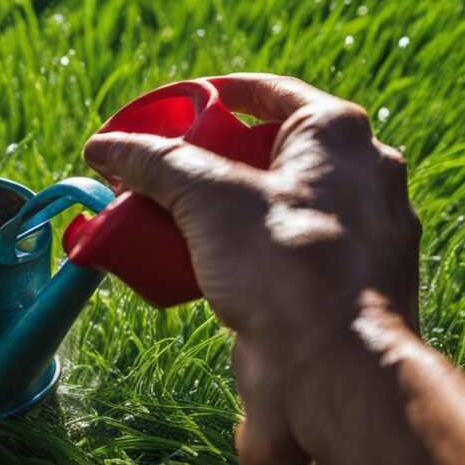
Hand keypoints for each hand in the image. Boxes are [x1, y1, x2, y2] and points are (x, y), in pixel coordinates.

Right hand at [83, 74, 420, 464]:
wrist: (332, 371)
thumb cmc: (286, 268)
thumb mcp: (207, 198)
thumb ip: (154, 163)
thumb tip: (102, 146)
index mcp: (339, 137)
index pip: (271, 92)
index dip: (218, 94)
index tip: (179, 105)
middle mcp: (361, 178)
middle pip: (271, 152)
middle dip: (214, 160)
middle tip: (165, 168)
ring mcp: (358, 235)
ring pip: (278, 206)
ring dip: (225, 209)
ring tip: (174, 217)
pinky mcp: (342, 285)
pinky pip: (285, 251)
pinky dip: (244, 250)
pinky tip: (204, 264)